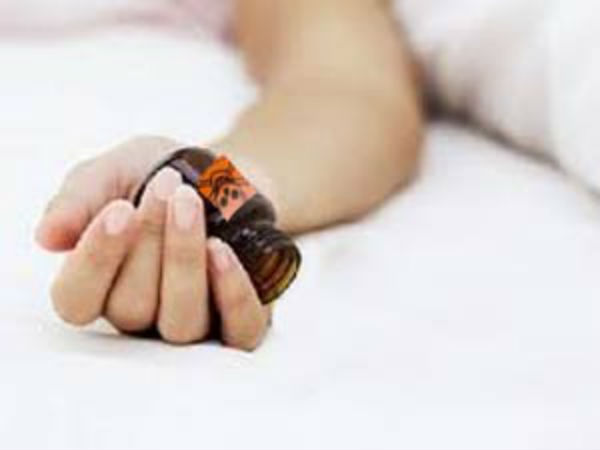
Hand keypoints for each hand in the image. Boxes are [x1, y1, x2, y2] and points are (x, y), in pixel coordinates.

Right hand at [36, 137, 270, 350]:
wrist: (226, 175)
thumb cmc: (165, 176)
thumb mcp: (116, 172)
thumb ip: (80, 200)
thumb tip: (49, 236)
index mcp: (101, 286)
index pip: (77, 301)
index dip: (95, 261)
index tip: (119, 209)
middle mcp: (144, 315)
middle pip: (132, 308)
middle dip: (150, 240)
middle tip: (167, 185)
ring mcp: (195, 322)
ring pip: (181, 322)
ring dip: (184, 260)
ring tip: (190, 205)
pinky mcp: (242, 320)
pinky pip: (240, 331)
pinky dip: (233, 295)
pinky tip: (223, 251)